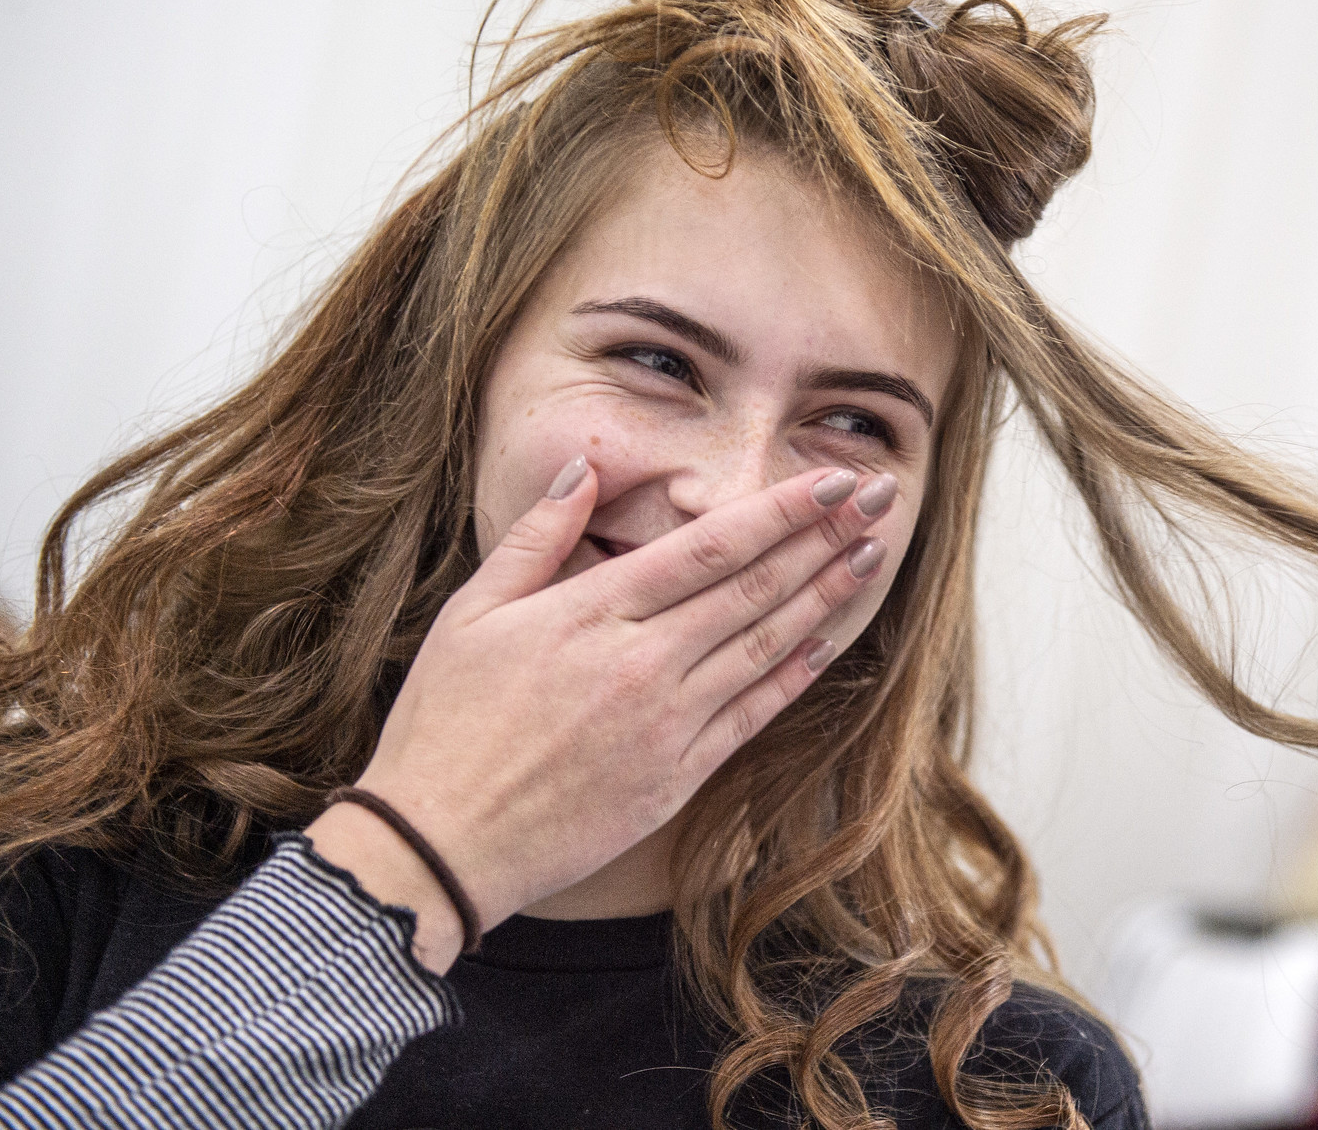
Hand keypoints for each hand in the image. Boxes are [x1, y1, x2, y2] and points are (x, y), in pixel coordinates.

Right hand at [308, 457, 894, 969]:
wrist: (436, 846)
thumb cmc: (442, 725)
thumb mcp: (471, 614)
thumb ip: (536, 537)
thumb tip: (582, 470)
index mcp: (592, 613)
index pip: (711, 546)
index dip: (783, 510)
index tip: (834, 481)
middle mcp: (642, 663)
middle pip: (755, 586)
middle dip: (825, 536)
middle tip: (881, 499)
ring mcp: (666, 724)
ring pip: (766, 645)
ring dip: (826, 596)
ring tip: (873, 556)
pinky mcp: (675, 779)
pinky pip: (751, 716)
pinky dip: (794, 676)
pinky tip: (828, 643)